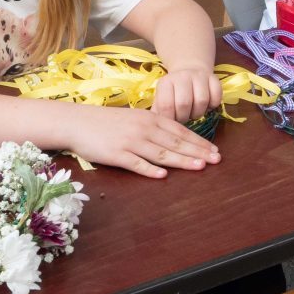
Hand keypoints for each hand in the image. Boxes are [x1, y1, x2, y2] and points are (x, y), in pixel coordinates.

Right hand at [70, 105, 220, 178]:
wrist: (77, 122)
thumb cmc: (107, 121)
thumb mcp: (134, 118)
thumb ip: (153, 126)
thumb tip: (175, 137)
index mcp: (150, 118)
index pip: (180, 131)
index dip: (199, 141)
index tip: (214, 150)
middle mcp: (143, 128)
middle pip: (175, 142)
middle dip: (198, 151)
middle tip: (216, 160)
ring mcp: (130, 141)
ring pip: (161, 153)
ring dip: (182, 160)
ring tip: (199, 167)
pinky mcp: (116, 154)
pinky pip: (136, 163)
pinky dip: (150, 169)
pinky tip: (162, 175)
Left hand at [153, 67, 222, 122]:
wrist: (189, 69)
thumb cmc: (173, 91)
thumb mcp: (161, 98)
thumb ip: (158, 112)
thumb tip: (156, 127)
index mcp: (166, 82)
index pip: (166, 105)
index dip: (170, 119)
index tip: (172, 122)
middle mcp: (182, 76)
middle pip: (184, 104)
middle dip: (184, 117)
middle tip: (183, 118)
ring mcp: (199, 76)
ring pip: (202, 101)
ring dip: (198, 113)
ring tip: (194, 112)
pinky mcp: (214, 78)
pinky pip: (216, 97)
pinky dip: (213, 105)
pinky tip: (206, 106)